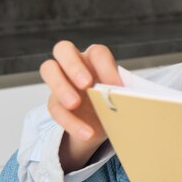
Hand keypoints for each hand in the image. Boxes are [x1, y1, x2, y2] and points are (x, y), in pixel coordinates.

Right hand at [40, 41, 121, 171]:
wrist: (101, 123)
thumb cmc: (114, 102)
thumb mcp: (122, 98)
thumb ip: (124, 94)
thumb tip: (132, 99)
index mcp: (96, 59)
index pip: (97, 53)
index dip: (106, 67)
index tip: (116, 86)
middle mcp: (75, 63)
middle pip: (63, 49)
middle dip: (74, 66)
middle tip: (86, 84)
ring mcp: (61, 80)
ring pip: (49, 68)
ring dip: (61, 86)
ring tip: (75, 104)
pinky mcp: (54, 102)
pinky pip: (55, 107)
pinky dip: (70, 121)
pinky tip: (85, 132)